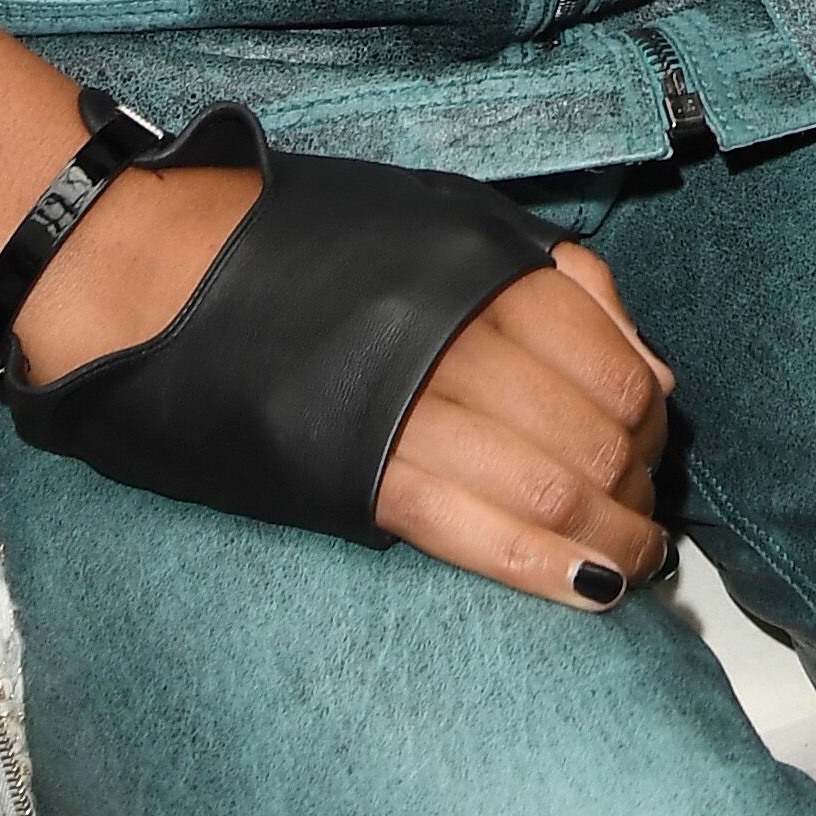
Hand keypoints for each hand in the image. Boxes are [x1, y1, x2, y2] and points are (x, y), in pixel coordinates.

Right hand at [15, 159, 672, 611]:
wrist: (166, 273)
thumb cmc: (309, 251)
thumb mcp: (450, 225)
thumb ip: (552, 285)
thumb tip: (649, 370)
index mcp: (493, 271)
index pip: (617, 364)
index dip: (648, 427)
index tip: (649, 456)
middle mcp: (467, 332)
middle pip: (597, 432)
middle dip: (635, 489)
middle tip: (641, 520)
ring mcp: (414, 402)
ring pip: (556, 484)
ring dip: (611, 537)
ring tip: (626, 564)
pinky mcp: (359, 469)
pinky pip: (479, 529)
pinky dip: (548, 566)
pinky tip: (591, 590)